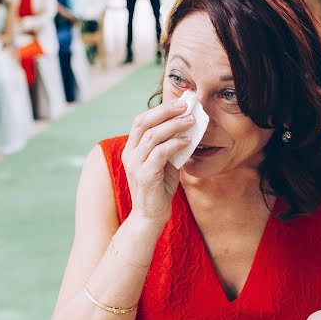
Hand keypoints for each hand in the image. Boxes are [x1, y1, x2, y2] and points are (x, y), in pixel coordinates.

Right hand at [122, 99, 194, 227]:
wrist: (149, 217)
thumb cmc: (159, 189)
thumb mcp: (164, 163)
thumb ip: (169, 146)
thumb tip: (186, 127)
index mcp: (131, 149)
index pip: (141, 121)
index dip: (160, 109)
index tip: (180, 102)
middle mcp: (129, 154)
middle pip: (144, 122)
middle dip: (166, 110)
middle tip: (186, 105)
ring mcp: (135, 164)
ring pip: (153, 135)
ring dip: (174, 125)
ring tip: (191, 121)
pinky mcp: (145, 176)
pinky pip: (160, 153)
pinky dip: (175, 144)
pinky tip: (187, 141)